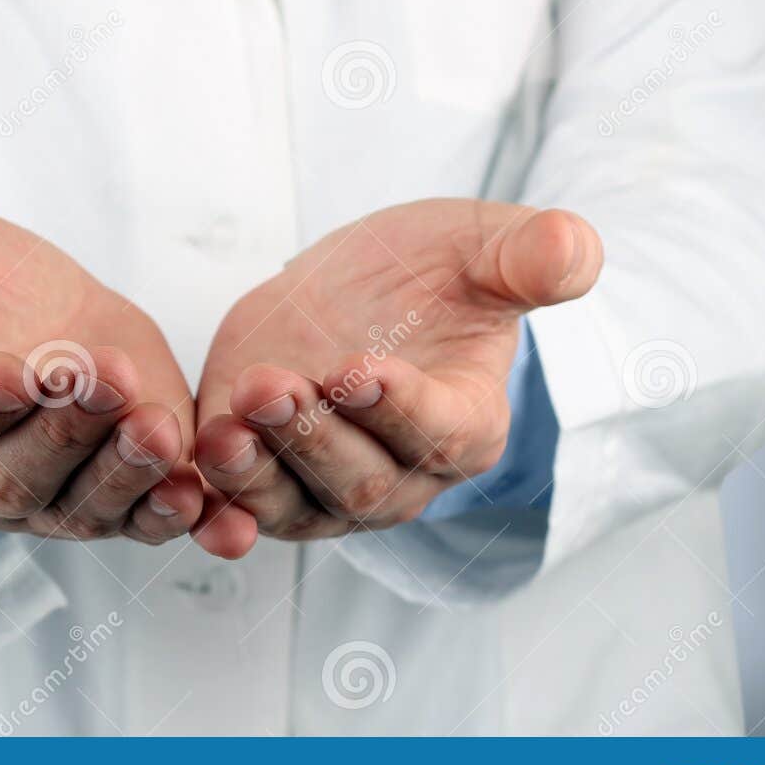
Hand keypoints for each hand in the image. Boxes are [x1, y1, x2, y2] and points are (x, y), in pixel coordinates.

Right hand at [0, 204, 203, 542]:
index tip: (8, 372)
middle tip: (98, 375)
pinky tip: (198, 496)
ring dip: (121, 472)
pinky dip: (168, 516)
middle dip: (60, 430)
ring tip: (156, 428)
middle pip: (13, 478)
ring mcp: (47, 499)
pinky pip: (140, 520)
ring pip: (80, 507)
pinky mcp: (117, 493)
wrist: (25, 302)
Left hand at [192, 200, 602, 549]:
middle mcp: (401, 474)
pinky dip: (219, 518)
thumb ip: (532, 255)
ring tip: (224, 427)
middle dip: (313, 437)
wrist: (356, 290)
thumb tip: (573, 253)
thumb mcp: (481, 246)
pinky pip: (242, 514)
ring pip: (294, 505)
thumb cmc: (432, 271)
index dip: (399, 408)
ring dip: (255, 475)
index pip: (441, 433)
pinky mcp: (264, 475)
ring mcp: (327, 486)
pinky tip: (191, 507)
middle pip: (359, 482)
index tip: (357, 369)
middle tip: (271, 385)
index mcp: (467, 422)